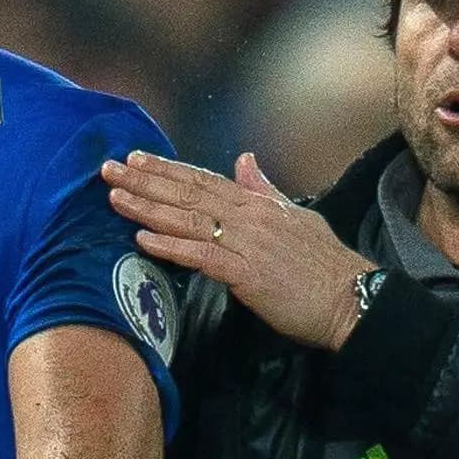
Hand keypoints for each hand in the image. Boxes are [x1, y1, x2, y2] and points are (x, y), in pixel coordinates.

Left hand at [103, 152, 376, 350]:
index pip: (204, 180)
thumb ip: (266, 190)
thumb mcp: (297, 217)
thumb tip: (245, 160)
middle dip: (145, 181)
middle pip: (188, 194)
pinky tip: (142, 239)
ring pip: (188, 220)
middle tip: (107, 170)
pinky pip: (202, 256)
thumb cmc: (324, 266)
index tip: (136, 159)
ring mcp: (247, 243)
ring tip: (115, 198)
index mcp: (258, 204)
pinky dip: (171, 246)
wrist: (351, 298)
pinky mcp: (247, 273)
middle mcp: (249, 216)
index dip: (168, 169)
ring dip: (148, 208)